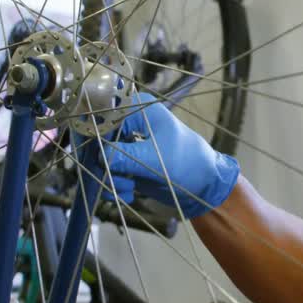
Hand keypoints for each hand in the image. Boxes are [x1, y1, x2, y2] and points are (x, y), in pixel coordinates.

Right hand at [103, 92, 239, 217]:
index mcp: (139, 108)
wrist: (204, 185)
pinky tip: (128, 193)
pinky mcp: (130, 161)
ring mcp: (129, 142)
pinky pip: (111, 172)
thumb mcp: (153, 161)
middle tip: (122, 180)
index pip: (104, 119)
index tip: (102, 161)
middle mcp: (131, 121)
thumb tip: (98, 156)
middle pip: (101, 141)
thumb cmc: (187, 164)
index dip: (99, 141)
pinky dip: (117, 184)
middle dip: (108, 166)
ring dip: (113, 178)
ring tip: (129, 188)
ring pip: (104, 160)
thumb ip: (123, 157)